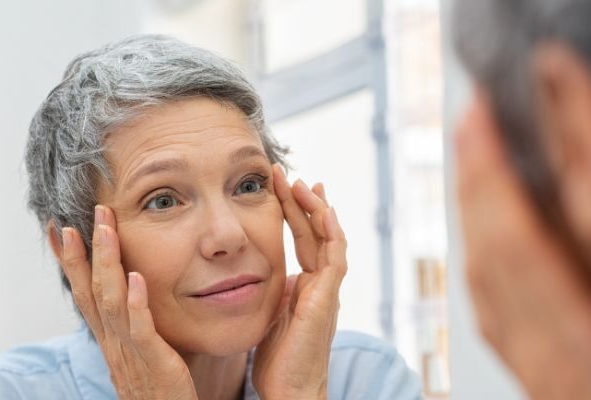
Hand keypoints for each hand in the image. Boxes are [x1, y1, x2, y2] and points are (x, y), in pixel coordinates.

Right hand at [59, 205, 196, 399]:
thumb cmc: (159, 390)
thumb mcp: (139, 353)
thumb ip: (133, 324)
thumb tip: (132, 292)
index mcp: (108, 339)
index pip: (83, 292)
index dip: (69, 261)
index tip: (56, 228)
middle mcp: (112, 343)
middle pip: (90, 291)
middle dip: (82, 252)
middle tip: (78, 216)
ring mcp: (130, 352)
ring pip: (111, 302)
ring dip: (106, 264)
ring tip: (105, 230)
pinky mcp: (154, 363)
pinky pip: (141, 330)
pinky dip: (137, 302)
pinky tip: (137, 277)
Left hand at [252, 164, 347, 399]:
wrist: (290, 390)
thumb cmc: (278, 361)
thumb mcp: (269, 315)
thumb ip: (270, 292)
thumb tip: (255, 273)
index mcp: (306, 287)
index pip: (302, 240)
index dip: (293, 213)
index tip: (281, 188)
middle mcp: (320, 284)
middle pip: (315, 233)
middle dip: (303, 202)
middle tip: (288, 175)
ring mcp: (327, 290)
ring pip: (329, 239)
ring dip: (316, 209)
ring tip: (302, 183)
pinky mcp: (327, 299)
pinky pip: (335, 258)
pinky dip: (331, 233)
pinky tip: (323, 211)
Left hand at [456, 95, 590, 398]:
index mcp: (572, 342)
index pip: (517, 246)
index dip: (495, 181)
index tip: (485, 128)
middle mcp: (531, 343)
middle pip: (487, 247)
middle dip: (475, 178)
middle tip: (470, 120)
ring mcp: (517, 349)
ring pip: (477, 265)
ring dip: (470, 203)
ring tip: (471, 152)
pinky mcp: (515, 353)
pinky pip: (481, 289)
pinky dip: (475, 240)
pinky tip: (478, 215)